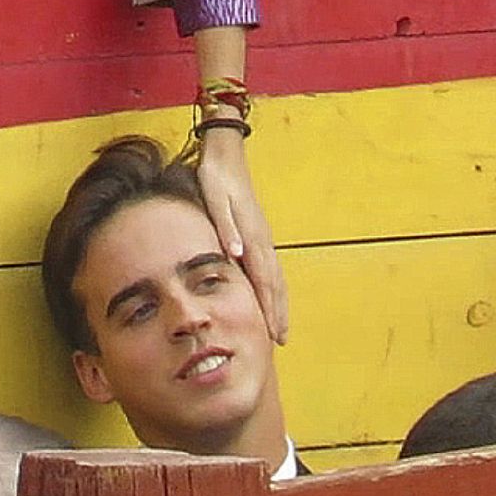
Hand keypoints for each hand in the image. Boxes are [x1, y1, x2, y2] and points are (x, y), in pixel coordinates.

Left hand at [197, 126, 288, 343]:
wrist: (226, 156)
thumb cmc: (216, 179)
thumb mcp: (214, 201)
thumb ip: (225, 228)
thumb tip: (235, 255)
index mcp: (252, 236)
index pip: (264, 280)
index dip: (269, 308)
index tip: (274, 333)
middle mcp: (262, 240)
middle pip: (275, 283)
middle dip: (278, 312)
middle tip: (280, 340)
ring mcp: (262, 236)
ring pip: (276, 276)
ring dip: (278, 302)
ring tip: (279, 326)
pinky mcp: (258, 232)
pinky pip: (270, 267)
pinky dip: (273, 286)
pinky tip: (270, 295)